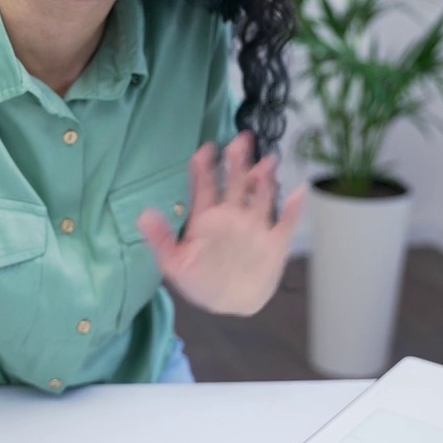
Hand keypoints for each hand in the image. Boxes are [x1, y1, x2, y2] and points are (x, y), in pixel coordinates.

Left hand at [136, 131, 305, 316]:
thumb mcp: (174, 264)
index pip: (206, 184)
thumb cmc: (201, 282)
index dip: (205, 164)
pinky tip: (299, 192)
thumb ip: (160, 239)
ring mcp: (255, 226)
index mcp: (208, 216)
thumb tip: (142, 214)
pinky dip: (293, 208)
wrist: (230, 305)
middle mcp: (233, 215)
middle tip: (242, 138)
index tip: (207, 147)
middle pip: (236, 181)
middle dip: (238, 160)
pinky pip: (286, 222)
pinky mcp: (274, 242)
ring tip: (268, 161)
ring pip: (261, 195)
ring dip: (265, 178)